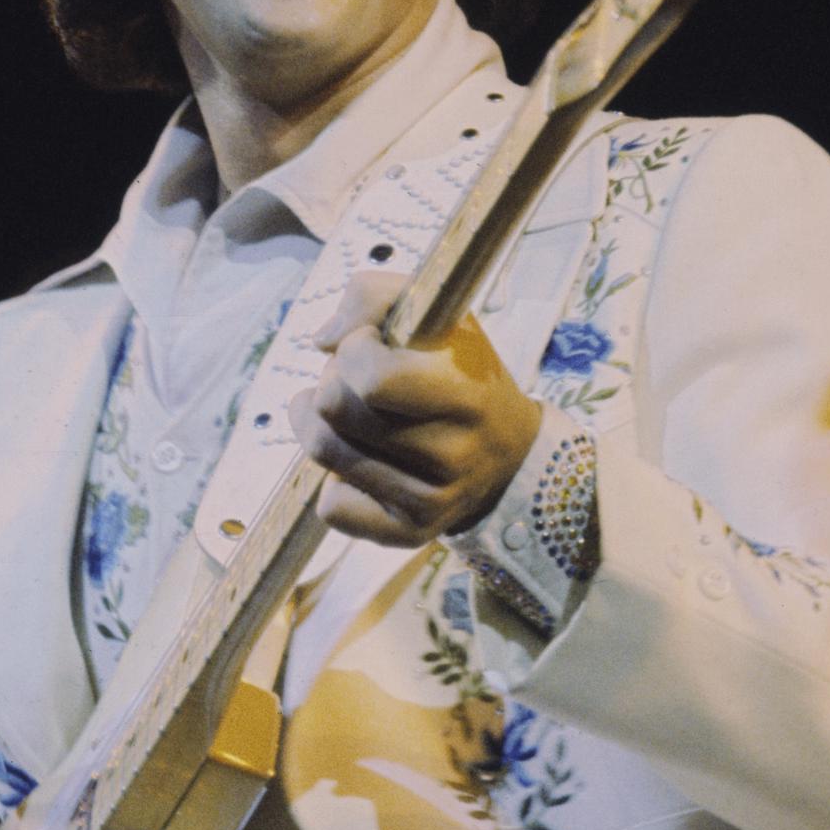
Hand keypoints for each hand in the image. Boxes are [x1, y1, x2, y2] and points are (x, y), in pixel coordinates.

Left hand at [288, 273, 541, 545]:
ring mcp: (431, 501)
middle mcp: (454, 453)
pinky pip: (333, 507)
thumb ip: (374, 296)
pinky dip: (335, 480)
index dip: (355, 350)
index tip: (372, 346)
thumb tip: (323, 341)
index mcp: (466, 391)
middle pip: (334, 411)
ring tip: (348, 415)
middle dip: (332, 384)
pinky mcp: (408, 533)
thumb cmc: (458, 372)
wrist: (508, 453)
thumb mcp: (435, 315)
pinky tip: (361, 463)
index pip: (370, 376)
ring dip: (321, 425)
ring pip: (325, 453)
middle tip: (356, 383)